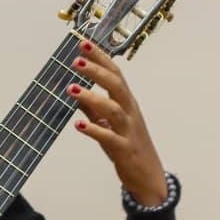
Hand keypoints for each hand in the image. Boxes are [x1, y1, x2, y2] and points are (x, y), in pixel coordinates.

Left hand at [65, 39, 167, 205]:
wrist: (148, 176)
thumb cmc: (128, 146)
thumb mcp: (109, 125)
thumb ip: (93, 109)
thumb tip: (76, 93)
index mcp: (127, 103)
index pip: (115, 74)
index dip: (100, 58)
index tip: (83, 43)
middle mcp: (129, 112)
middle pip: (116, 85)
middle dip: (97, 71)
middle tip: (76, 60)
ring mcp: (128, 130)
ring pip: (113, 109)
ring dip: (92, 97)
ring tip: (71, 89)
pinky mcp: (124, 149)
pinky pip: (109, 138)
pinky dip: (94, 130)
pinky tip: (77, 126)